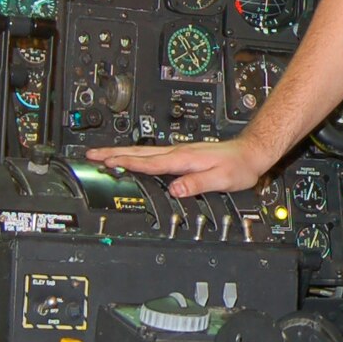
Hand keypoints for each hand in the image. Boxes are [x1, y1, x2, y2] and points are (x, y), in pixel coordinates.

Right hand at [84, 137, 272, 197]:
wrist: (250, 152)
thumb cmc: (239, 166)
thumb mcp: (221, 178)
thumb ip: (197, 183)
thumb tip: (175, 189)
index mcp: (183, 158)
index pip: (149, 162)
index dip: (127, 163)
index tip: (107, 162)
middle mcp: (178, 152)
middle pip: (139, 152)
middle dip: (114, 153)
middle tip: (91, 154)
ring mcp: (179, 152)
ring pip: (144, 151)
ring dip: (121, 152)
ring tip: (102, 155)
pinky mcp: (182, 154)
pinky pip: (152, 154)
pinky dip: (135, 155)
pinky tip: (130, 158)